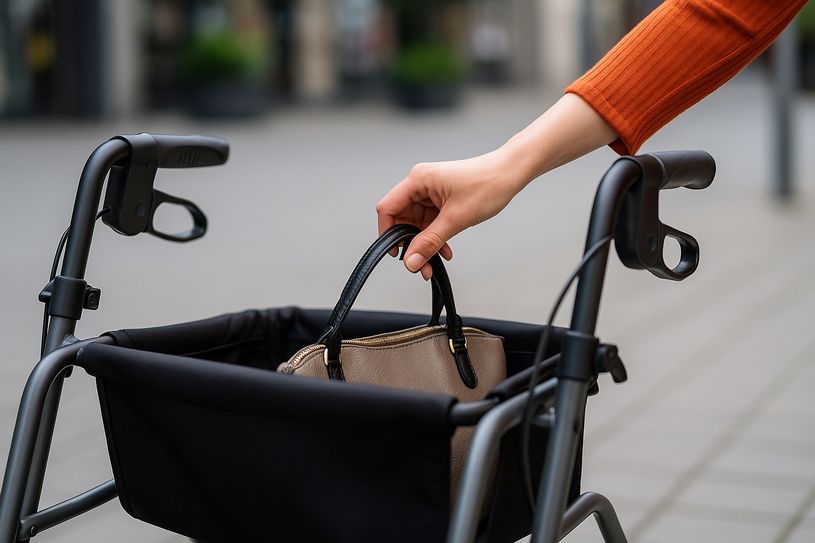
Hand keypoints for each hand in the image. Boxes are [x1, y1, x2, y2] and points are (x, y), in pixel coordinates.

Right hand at [375, 94, 617, 279]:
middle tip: (420, 265)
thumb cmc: (487, 185)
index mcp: (418, 180)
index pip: (388, 209)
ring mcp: (431, 192)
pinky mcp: (442, 199)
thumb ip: (430, 241)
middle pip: (401, 219)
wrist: (511, 173)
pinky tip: (446, 251)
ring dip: (425, 244)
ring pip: (417, 224)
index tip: (396, 253)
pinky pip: (430, 222)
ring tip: (434, 263)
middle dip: (410, 244)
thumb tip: (411, 261)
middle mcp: (421, 184)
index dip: (388, 233)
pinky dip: (436, 237)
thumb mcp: (456, 219)